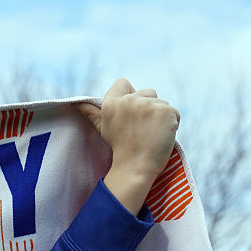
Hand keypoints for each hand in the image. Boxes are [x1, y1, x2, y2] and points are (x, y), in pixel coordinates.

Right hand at [77, 78, 180, 213]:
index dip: (130, 96)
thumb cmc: (120, 149)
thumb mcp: (103, 128)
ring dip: (160, 116)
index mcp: (111, 103)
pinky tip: (161, 135)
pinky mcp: (165, 111)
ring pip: (162, 102)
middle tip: (140, 128)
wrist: (135, 168)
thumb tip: (76, 103)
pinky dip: (171, 123)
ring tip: (151, 133)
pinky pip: (174, 112)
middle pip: (147, 92)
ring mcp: (148, 105)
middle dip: (148, 107)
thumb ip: (92, 112)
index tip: (130, 114)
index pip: (123, 83)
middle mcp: (128, 101)